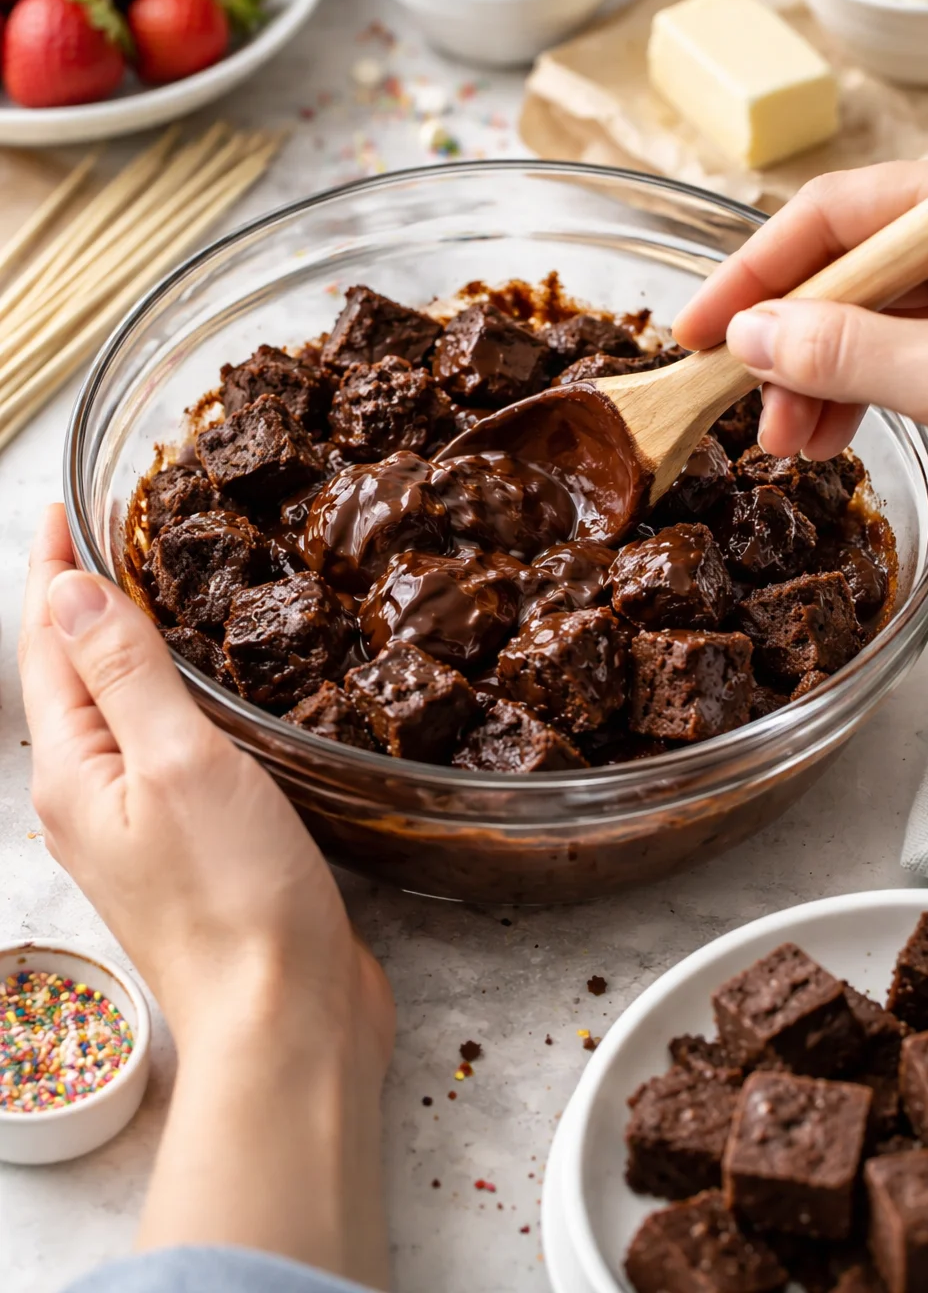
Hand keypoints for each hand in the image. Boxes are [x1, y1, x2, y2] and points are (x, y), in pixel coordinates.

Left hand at [19, 505, 394, 1285]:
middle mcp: (93, 795)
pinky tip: (206, 689)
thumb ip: (124, 672)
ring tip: (152, 594)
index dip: (54, 572)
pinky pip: (164, 746)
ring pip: (118, 711)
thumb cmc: (234, 896)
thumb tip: (70, 587)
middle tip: (108, 535)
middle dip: (80, 602)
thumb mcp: (176, 762)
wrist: (283, 1014)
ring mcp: (140, 824)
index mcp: (75, 770)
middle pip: (71, 675)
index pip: (48, 644)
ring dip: (125, 647)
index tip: (62, 509)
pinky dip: (171, 697)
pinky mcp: (192, 843)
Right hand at [672, 156, 927, 502]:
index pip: (840, 211)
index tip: (697, 328)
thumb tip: (751, 335)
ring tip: (792, 443)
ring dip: (815, 378)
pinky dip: (856, 394)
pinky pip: (898, 352)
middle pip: (847, 264)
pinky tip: (831, 436)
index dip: (756, 270)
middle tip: (746, 408)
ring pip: (867, 316)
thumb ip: (848, 351)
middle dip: (787, 340)